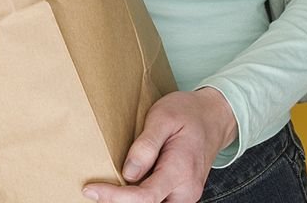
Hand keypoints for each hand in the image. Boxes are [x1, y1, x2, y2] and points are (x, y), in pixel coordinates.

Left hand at [82, 87, 236, 202]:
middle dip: (120, 202)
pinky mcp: (183, 193)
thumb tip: (128, 173)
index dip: (115, 197)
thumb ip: (146, 146)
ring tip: (108, 187)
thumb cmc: (187, 112)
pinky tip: (126, 186)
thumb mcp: (163, 117)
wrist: (214, 116)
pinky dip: (141, 198)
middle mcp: (186, 190)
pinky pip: (160, 201)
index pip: (144, 197)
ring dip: (131, 200)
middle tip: (96, 190)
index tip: (91, 190)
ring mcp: (186, 195)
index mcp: (180, 171)